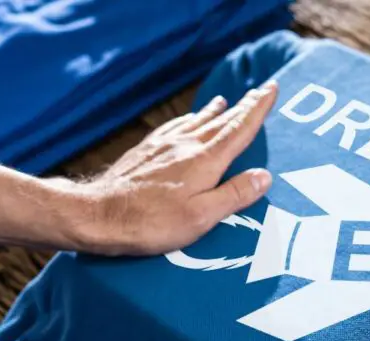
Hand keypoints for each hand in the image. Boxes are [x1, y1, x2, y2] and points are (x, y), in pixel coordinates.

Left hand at [69, 82, 277, 255]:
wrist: (98, 215)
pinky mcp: (146, 151)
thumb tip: (264, 176)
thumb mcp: (202, 216)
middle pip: (221, 120)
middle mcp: (186, 145)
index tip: (271, 89)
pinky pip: (174, 127)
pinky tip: (187, 120)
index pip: (239, 129)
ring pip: (197, 121)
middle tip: (258, 91)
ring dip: (215, 111)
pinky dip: (188, 119)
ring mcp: (164, 146)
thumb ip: (234, 194)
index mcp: (205, 160)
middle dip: (242, 106)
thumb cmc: (152, 222)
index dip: (257, 108)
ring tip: (224, 101)